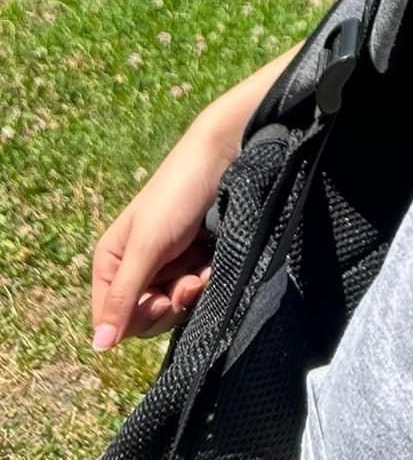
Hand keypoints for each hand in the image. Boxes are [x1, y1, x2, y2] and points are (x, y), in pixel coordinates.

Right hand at [90, 122, 229, 350]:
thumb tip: (97, 347)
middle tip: (188, 285)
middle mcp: (133, 268)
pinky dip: (203, 283)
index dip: (136, 319)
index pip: (111, 319)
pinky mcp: (191, 262)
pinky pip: (192, 293)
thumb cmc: (177, 196)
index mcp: (110, 263)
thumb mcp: (147, 247)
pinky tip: (212, 265)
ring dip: (188, 295)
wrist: (223, 158)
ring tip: (202, 272)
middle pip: (142, 319)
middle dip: (168, 306)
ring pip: (170, 309)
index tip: (161, 302)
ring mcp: (164, 266)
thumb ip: (123, 295)